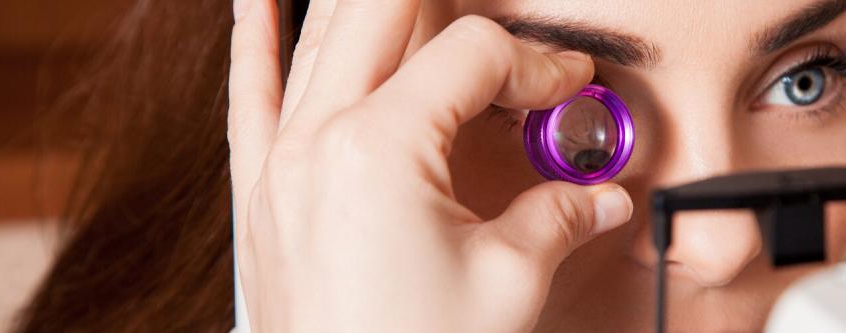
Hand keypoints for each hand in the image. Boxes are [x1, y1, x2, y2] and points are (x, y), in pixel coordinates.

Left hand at [227, 0, 633, 330]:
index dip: (534, 63)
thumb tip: (598, 198)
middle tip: (493, 25)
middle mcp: (319, 140)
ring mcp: (280, 163)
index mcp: (382, 148)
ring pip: (318, 41)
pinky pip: (248, 100)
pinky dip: (253, 47)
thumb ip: (558, 218)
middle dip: (446, 3)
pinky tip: (254, 8)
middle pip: (382, 12)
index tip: (567, 90)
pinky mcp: (262, 195)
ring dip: (364, 6)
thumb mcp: (507, 283)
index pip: (472, 56)